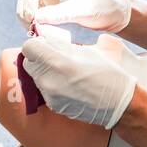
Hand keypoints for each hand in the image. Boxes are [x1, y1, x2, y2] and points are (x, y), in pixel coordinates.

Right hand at [16, 0, 131, 31]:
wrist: (117, 13)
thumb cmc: (104, 7)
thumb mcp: (84, 10)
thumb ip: (61, 13)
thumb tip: (37, 18)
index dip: (27, 2)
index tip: (31, 18)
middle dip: (24, 10)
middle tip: (27, 27)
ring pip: (31, 2)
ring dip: (27, 16)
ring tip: (31, 30)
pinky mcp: (56, 4)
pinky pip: (38, 10)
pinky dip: (34, 20)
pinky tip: (38, 29)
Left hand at [20, 35, 135, 128]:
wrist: (118, 104)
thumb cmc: (107, 74)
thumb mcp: (87, 51)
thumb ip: (62, 46)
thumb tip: (48, 40)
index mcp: (58, 63)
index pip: (29, 48)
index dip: (37, 44)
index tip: (46, 45)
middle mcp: (49, 81)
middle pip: (28, 63)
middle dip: (38, 58)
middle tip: (54, 57)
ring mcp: (50, 96)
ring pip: (35, 77)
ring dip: (44, 71)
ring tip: (64, 71)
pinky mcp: (53, 106)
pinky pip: (44, 90)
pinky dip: (51, 84)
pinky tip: (68, 84)